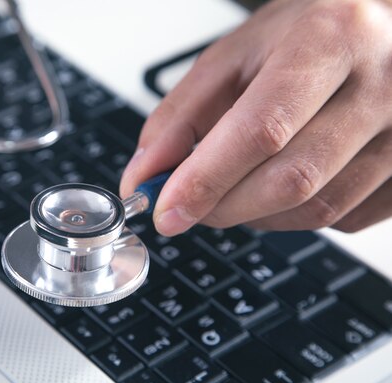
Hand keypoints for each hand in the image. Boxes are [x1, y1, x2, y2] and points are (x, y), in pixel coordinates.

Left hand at [120, 0, 391, 234]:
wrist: (376, 31)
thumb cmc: (306, 38)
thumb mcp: (234, 58)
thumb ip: (180, 117)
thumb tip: (146, 176)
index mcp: (329, 41)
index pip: (262, 129)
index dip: (207, 179)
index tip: (167, 209)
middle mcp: (383, 85)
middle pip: (292, 179)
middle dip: (224, 206)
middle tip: (190, 205)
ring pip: (319, 209)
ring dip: (258, 215)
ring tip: (235, 188)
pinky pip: (346, 219)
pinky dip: (296, 216)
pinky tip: (281, 186)